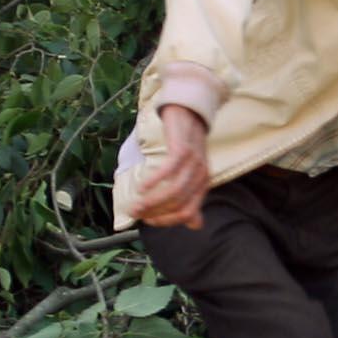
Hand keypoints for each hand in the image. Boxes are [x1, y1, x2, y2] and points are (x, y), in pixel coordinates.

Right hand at [135, 105, 211, 231]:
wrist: (189, 112)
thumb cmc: (185, 145)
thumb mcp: (191, 173)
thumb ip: (192, 198)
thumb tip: (196, 225)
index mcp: (203, 185)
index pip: (187, 213)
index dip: (167, 221)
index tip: (148, 221)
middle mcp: (201, 177)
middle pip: (179, 204)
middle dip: (155, 213)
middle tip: (135, 214)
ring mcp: (194, 163)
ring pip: (174, 191)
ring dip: (152, 201)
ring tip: (135, 205)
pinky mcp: (183, 150)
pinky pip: (169, 171)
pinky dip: (153, 182)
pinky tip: (140, 187)